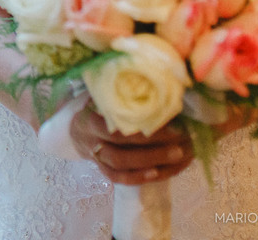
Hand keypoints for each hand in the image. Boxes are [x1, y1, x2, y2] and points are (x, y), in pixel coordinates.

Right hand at [70, 103, 192, 184]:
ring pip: (121, 166)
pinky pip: (119, 178)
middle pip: (120, 151)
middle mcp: (91, 142)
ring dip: (150, 163)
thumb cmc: (94, 107)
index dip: (143, 129)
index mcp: (89, 120)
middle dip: (153, 149)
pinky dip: (138, 177)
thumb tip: (151, 79)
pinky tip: (158, 173)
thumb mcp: (99, 95)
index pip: (116, 129)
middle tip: (181, 143)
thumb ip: (117, 91)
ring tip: (177, 156)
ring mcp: (97, 158)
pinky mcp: (103, 170)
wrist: (76, 129)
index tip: (173, 123)